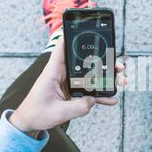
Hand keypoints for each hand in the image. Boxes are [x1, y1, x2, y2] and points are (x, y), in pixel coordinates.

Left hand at [10, 38, 126, 134]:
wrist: (30, 122)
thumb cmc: (37, 113)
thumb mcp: (58, 112)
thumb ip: (78, 107)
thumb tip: (92, 101)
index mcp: (53, 71)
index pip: (62, 48)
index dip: (72, 36)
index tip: (86, 29)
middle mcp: (62, 73)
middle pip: (85, 61)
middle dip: (103, 62)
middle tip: (118, 66)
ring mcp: (69, 82)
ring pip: (91, 75)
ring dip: (106, 78)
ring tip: (121, 81)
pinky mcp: (73, 91)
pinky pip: (90, 89)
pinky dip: (101, 93)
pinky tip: (111, 98)